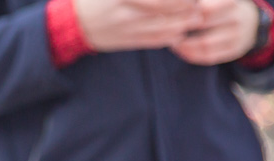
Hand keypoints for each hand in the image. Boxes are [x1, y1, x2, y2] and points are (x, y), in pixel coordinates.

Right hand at [73, 0, 202, 52]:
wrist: (74, 23)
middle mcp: (124, 10)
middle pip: (164, 10)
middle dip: (186, 8)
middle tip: (199, 5)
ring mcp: (126, 28)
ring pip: (162, 27)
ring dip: (183, 23)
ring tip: (195, 17)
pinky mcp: (127, 42)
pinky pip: (154, 41)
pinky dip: (170, 37)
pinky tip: (179, 31)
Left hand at [170, 0, 261, 65]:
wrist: (252, 23)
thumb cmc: (225, 7)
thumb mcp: (218, 0)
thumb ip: (199, 4)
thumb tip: (177, 5)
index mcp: (231, 1)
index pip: (205, 7)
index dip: (186, 11)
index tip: (172, 13)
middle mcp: (237, 18)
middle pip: (203, 24)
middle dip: (182, 27)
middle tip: (166, 28)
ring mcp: (237, 36)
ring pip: (205, 45)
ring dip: (184, 45)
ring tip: (171, 41)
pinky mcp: (234, 51)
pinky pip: (209, 57)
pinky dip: (191, 55)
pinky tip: (181, 50)